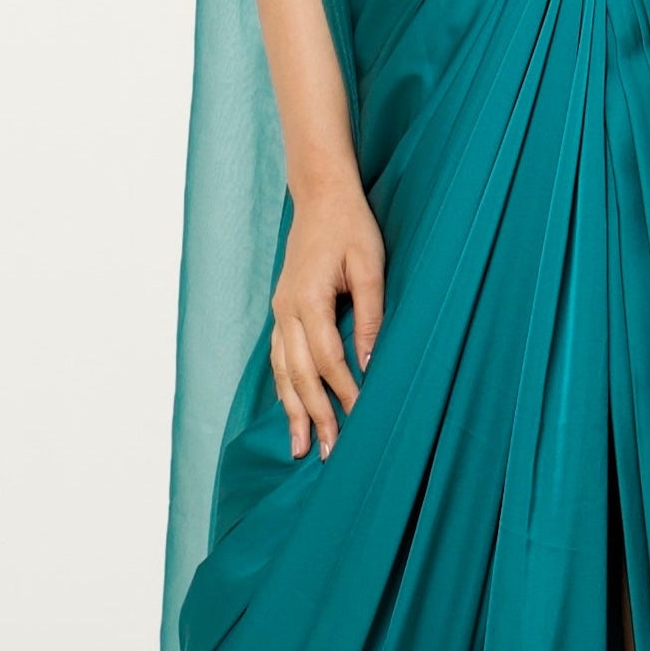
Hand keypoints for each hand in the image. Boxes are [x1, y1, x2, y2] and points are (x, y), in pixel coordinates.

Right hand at [270, 172, 384, 458]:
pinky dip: (285, 387)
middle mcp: (287, 310)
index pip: (327, 358)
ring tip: (302, 447)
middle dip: (314, 416)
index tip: (359, 418)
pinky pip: (279, 358)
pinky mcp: (283, 311)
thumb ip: (370, 315)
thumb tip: (370, 363)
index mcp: (308, 298)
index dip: (342, 391)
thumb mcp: (370, 266)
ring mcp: (280, 311)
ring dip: (293, 411)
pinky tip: (291, 409)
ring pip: (283, 371)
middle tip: (327, 454)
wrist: (321, 196)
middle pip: (299, 374)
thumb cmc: (351, 227)